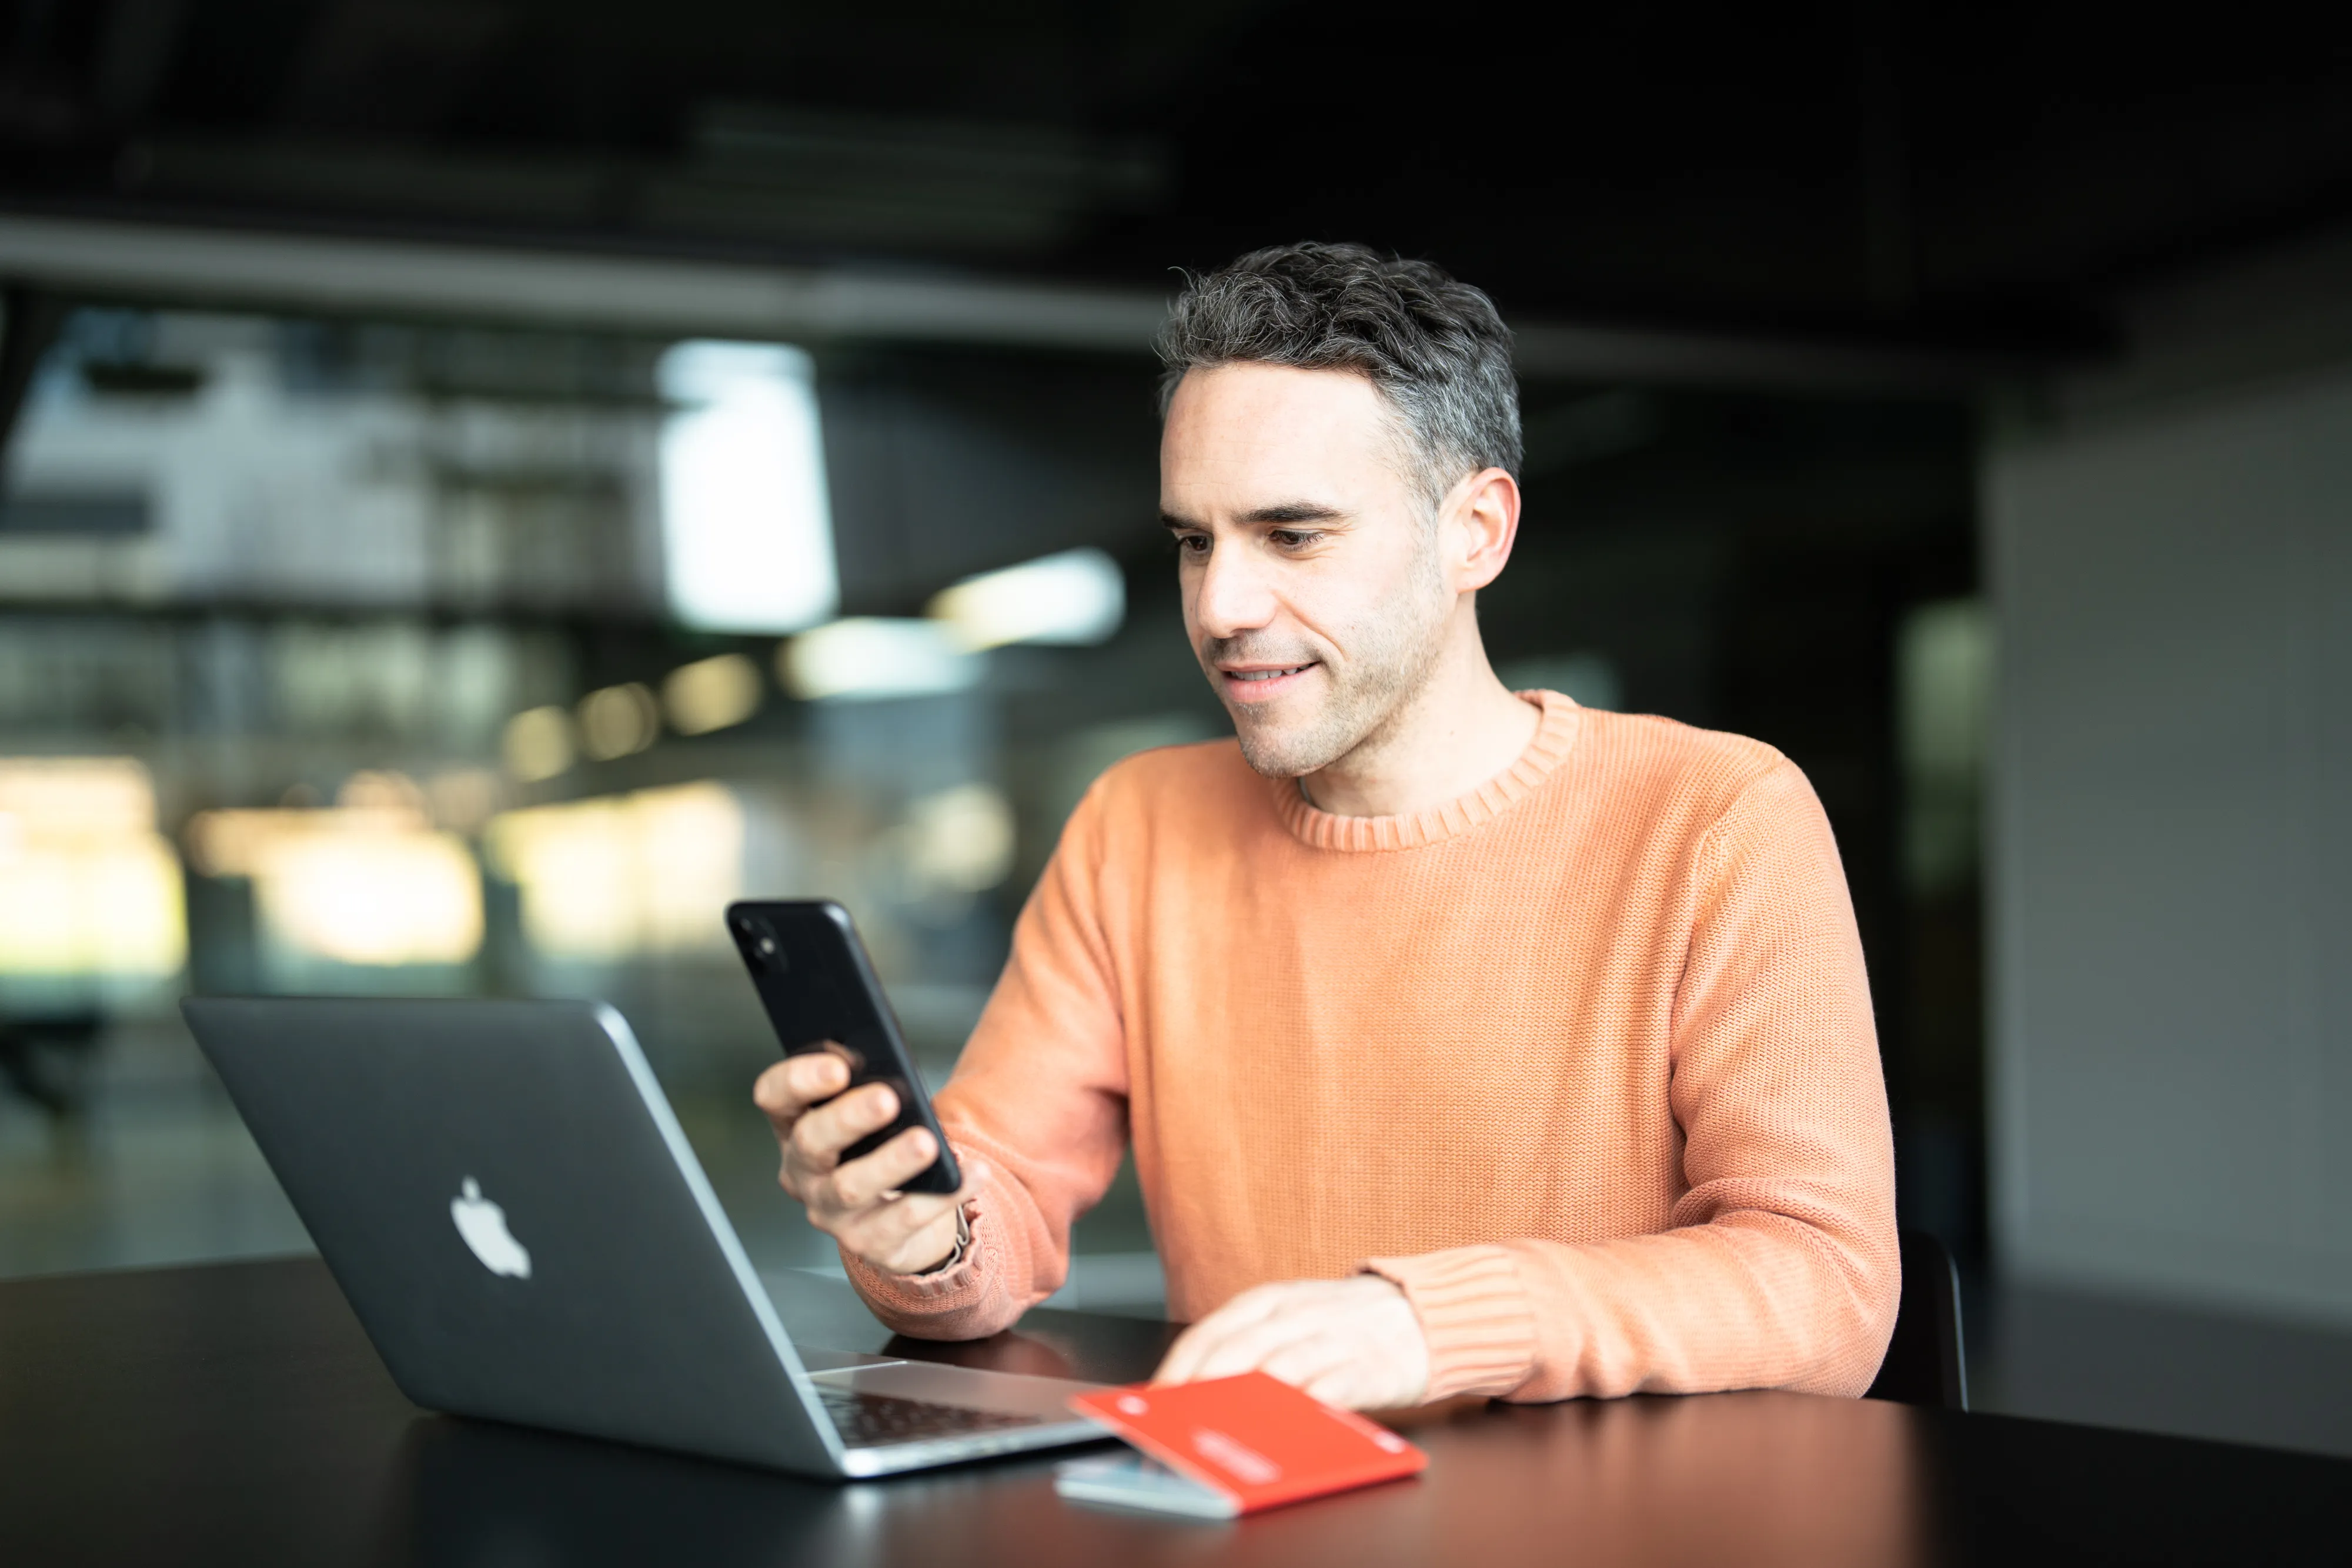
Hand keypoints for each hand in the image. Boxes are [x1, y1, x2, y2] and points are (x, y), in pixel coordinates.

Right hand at [752, 1049, 985, 1275]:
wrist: (904, 1219)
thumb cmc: (881, 1148)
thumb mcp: (871, 1117)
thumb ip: (871, 1088)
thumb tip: (896, 1069)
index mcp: (796, 1126)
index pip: (775, 1097)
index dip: (797, 1080)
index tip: (838, 1066)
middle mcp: (804, 1171)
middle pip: (811, 1142)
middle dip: (848, 1118)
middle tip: (886, 1098)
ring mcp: (831, 1212)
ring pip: (851, 1187)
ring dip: (890, 1162)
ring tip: (926, 1143)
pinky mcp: (868, 1244)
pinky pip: (903, 1220)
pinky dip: (942, 1195)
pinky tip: (970, 1173)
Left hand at [1152, 1276, 1430, 1409]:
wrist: (1421, 1312)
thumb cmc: (1340, 1323)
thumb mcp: (1289, 1319)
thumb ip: (1246, 1344)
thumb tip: (1188, 1388)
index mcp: (1269, 1300)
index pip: (1210, 1332)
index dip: (1178, 1368)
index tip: (1155, 1400)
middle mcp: (1297, 1314)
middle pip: (1238, 1349)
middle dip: (1202, 1387)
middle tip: (1178, 1420)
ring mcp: (1335, 1339)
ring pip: (1281, 1366)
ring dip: (1246, 1398)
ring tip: (1217, 1427)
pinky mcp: (1371, 1367)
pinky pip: (1334, 1388)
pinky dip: (1308, 1405)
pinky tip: (1285, 1424)